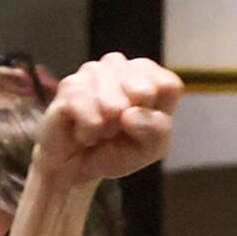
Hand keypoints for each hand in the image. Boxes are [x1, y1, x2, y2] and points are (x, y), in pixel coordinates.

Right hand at [31, 56, 184, 197]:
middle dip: (130, 122)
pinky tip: (84, 133)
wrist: (75, 168)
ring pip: (113, 103)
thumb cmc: (115, 152)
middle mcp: (121, 67)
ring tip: (100, 131)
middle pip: (142, 90)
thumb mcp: (149, 149)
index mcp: (148, 76)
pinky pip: (87, 111)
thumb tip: (130, 114)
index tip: (142, 125)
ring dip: (107, 128)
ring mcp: (93, 72)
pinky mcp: (69, 85)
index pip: (167, 84)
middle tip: (117, 130)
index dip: (156, 112)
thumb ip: (156, 131)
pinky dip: (88, 132)